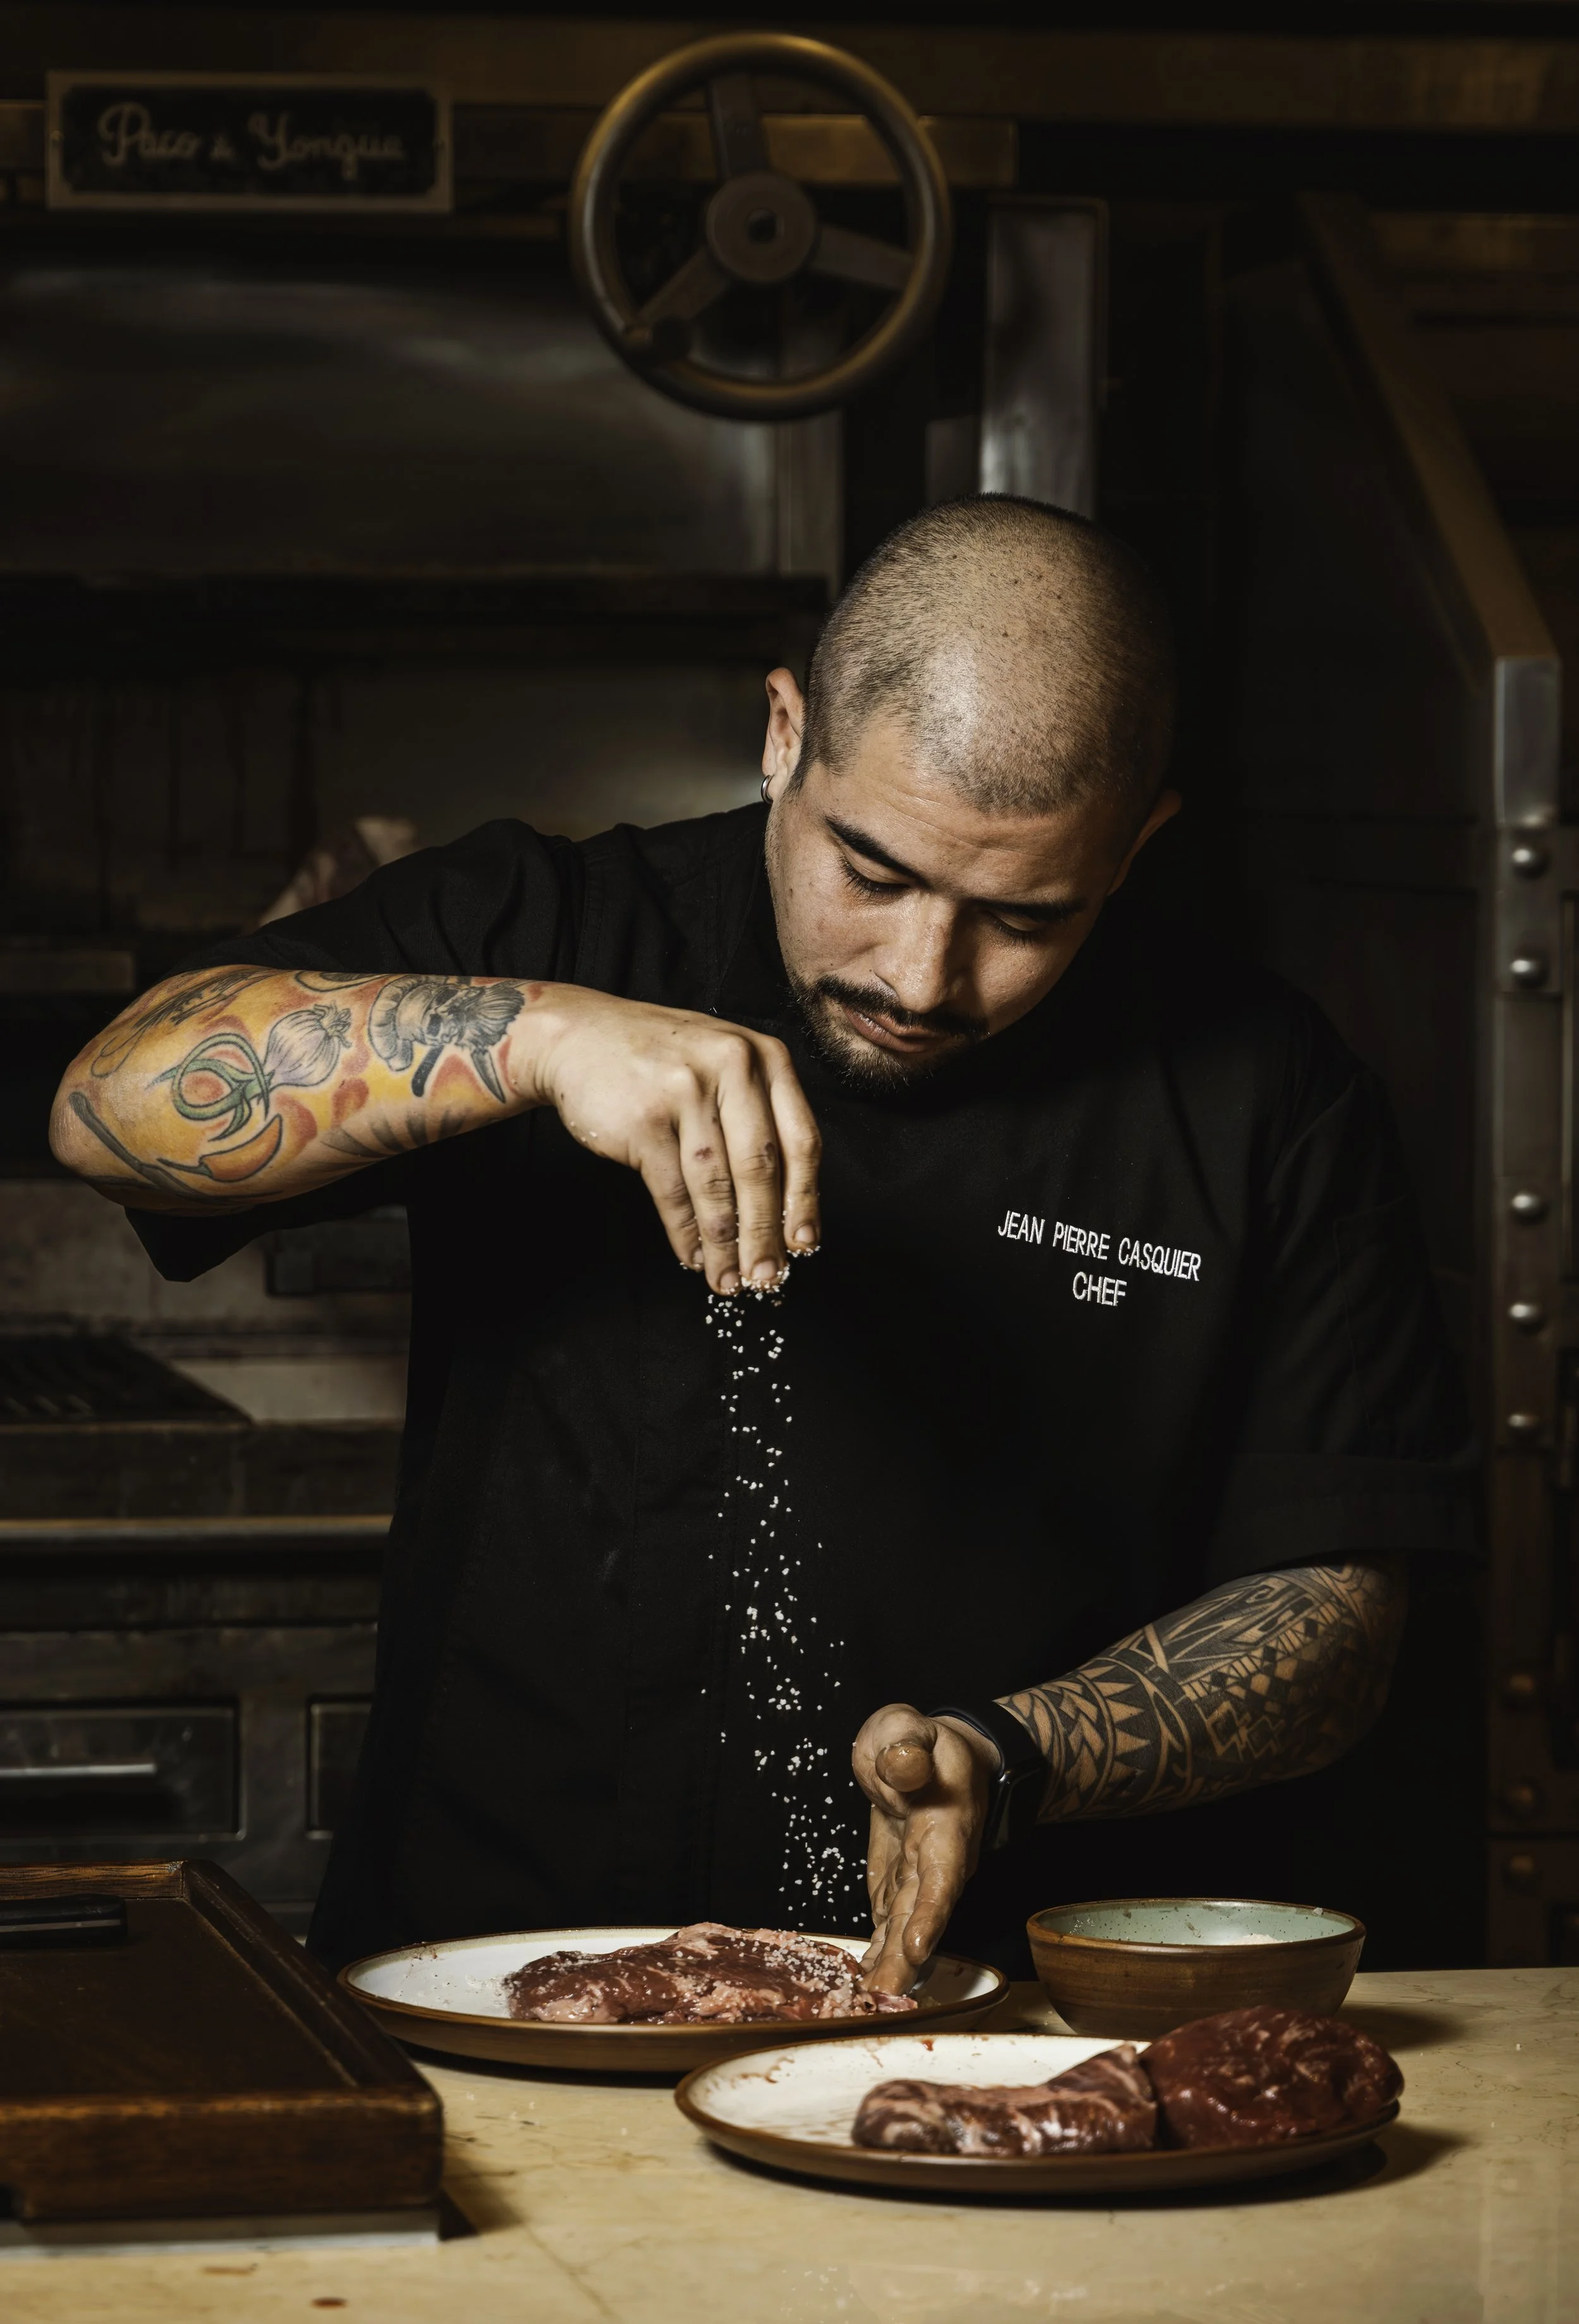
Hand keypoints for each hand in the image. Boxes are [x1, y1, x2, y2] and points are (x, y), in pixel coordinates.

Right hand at [521, 986, 820, 1294]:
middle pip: (761, 1169)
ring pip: (716, 1186)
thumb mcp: (724, 1067)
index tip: (804, 1245)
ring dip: (724, 1244)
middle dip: (765, 1234)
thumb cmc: (662, 1061)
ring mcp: (686, 1091)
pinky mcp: (645, 1120)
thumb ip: (759, 1118)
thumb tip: (784, 1209)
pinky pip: (673, 1192)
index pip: (801, 1141)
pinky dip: (685, 1233)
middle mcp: (732, 1067)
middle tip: (767, 1278)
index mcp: (765, 1058)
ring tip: (728, 1280)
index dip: (805, 1201)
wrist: (578, 1036)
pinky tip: (692, 1256)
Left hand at [852, 1704, 999, 1994]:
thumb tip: (901, 1765)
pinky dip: (877, 1951)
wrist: (933, 1756)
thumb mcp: (909, 1727)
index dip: (931, 1911)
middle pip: (921, 1914)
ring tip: (867, 2001)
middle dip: (903, 1958)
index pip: (941, 1872)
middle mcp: (935, 1859)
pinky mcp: (897, 1882)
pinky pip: (888, 1921)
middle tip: (881, 1998)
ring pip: (903, 1925)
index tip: (918, 1945)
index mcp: (944, 1823)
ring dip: (888, 1964)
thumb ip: (905, 1745)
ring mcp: (916, 1875)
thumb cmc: (922, 1741)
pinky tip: (864, 1982)